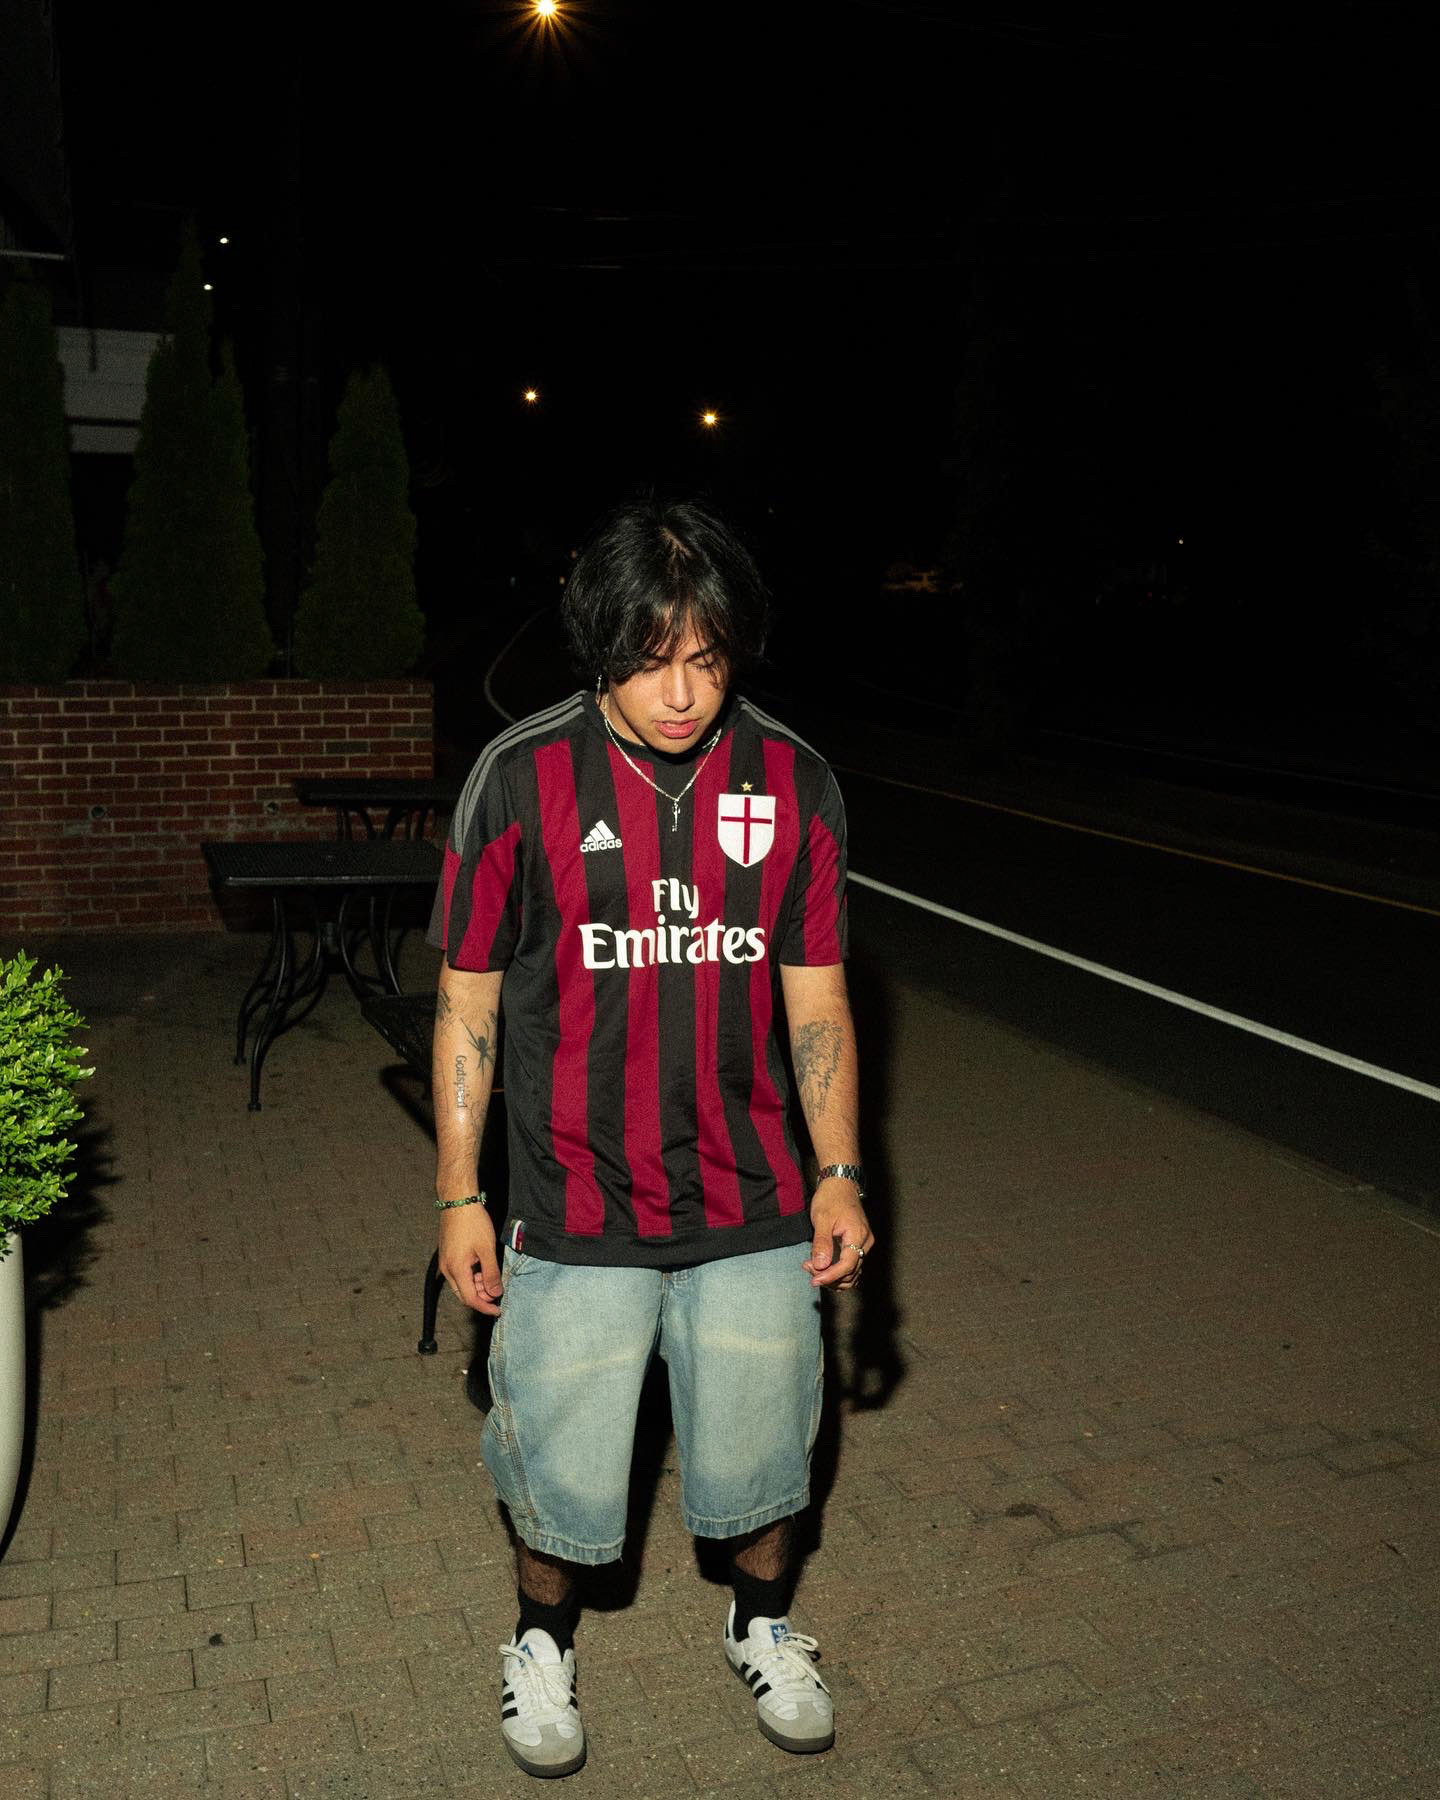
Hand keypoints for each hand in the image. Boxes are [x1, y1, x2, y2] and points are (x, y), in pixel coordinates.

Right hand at [437, 1201, 502, 1316]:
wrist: (458, 1201)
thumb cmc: (472, 1222)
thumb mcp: (486, 1249)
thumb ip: (491, 1274)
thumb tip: (495, 1293)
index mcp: (456, 1269)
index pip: (470, 1299)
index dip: (485, 1307)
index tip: (497, 1310)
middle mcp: (447, 1269)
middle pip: (464, 1294)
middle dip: (481, 1297)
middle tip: (497, 1292)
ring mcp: (445, 1262)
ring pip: (461, 1284)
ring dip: (477, 1286)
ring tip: (492, 1276)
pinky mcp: (447, 1255)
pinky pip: (459, 1274)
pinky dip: (471, 1276)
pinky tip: (482, 1268)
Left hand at [804, 1176, 872, 1290]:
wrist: (840, 1184)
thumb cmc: (831, 1197)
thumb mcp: (822, 1219)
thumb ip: (822, 1243)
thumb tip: (820, 1266)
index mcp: (858, 1235)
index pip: (847, 1266)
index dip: (830, 1276)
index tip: (814, 1280)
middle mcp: (865, 1243)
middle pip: (850, 1272)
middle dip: (829, 1276)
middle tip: (808, 1268)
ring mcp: (864, 1244)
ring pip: (852, 1272)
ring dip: (833, 1276)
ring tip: (813, 1267)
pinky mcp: (858, 1245)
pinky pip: (851, 1265)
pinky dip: (838, 1271)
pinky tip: (822, 1266)